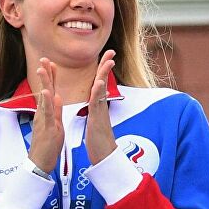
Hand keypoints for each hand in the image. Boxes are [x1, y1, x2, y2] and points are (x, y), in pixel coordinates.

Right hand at [26, 58, 65, 174]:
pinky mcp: (47, 127)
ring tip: (43, 69)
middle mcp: (44, 113)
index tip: (52, 63)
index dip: (51, 77)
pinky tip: (46, 92)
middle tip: (45, 58)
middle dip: (45, 74)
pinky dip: (47, 102)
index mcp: (48, 112)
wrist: (40, 163)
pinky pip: (47, 113)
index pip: (50, 90)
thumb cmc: (48, 145)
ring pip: (44, 98)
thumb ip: (56, 111)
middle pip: (45, 90)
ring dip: (44, 83)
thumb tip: (57, 96)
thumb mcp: (55, 124)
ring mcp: (44, 119)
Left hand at [82, 51, 118, 166]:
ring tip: (108, 61)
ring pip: (101, 89)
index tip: (106, 56)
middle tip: (112, 51)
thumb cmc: (98, 140)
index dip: (101, 69)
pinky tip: (98, 82)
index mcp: (97, 105)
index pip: (99, 83)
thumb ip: (97, 109)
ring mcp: (100, 112)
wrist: (103, 156)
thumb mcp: (96, 120)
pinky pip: (97, 104)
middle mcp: (100, 105)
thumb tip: (98, 101)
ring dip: (104, 74)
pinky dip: (98, 92)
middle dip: (106, 66)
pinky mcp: (98, 119)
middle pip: (103, 81)